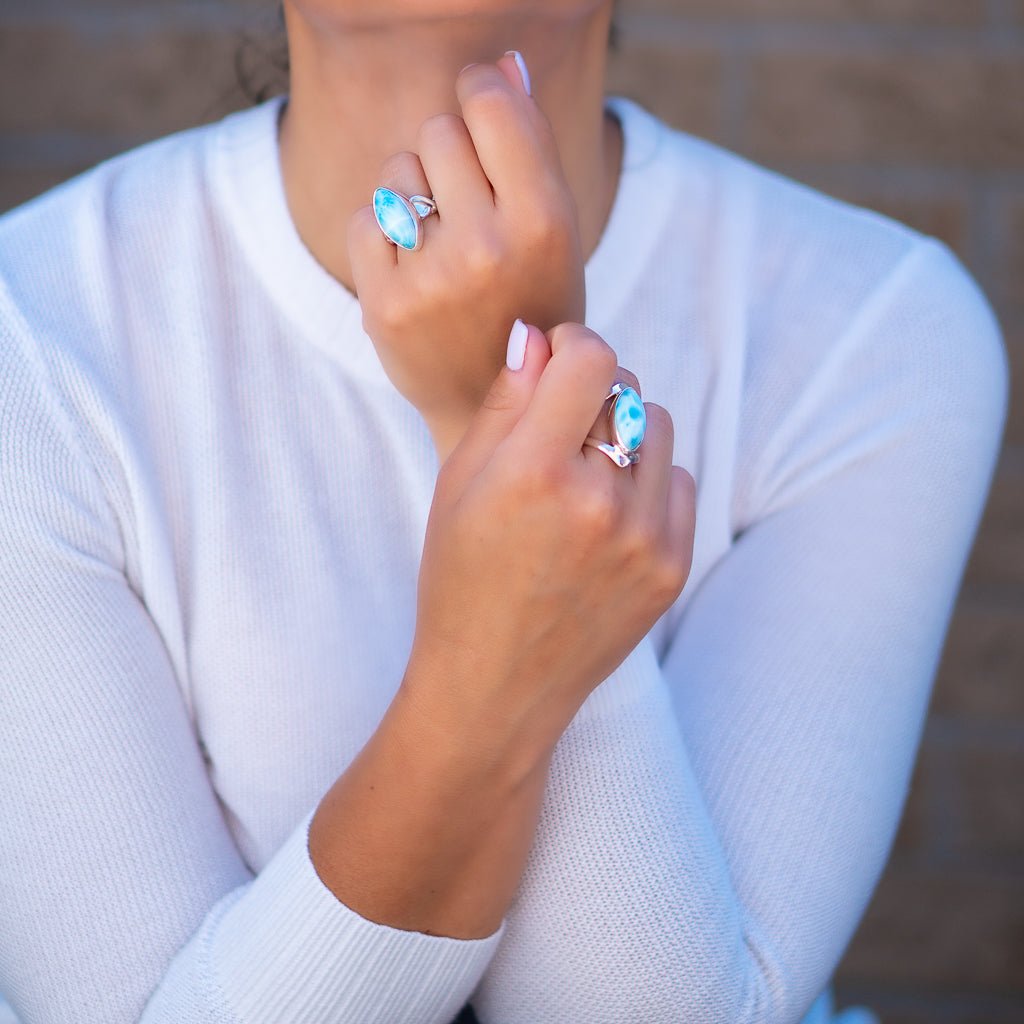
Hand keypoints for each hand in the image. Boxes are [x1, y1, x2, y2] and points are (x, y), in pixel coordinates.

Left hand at [347, 53, 585, 456]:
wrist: (491, 404)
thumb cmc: (531, 304)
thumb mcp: (557, 231)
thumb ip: (530, 145)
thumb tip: (503, 60)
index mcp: (544, 223)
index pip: (488, 100)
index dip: (480, 93)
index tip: (481, 111)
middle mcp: (487, 249)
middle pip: (438, 131)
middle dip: (449, 156)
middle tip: (469, 209)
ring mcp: (430, 279)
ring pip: (397, 171)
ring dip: (414, 194)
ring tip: (443, 247)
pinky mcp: (383, 304)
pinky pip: (365, 218)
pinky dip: (383, 236)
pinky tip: (413, 273)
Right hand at [400, 321, 696, 778]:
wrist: (495, 686)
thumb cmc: (459, 582)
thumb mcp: (457, 486)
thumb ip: (502, 404)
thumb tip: (536, 337)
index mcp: (534, 475)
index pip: (591, 357)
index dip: (572, 344)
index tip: (555, 362)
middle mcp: (600, 503)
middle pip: (628, 387)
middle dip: (593, 391)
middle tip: (559, 430)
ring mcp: (645, 540)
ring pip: (660, 428)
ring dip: (625, 433)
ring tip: (583, 476)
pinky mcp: (672, 568)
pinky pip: (681, 481)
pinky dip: (650, 482)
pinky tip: (608, 515)